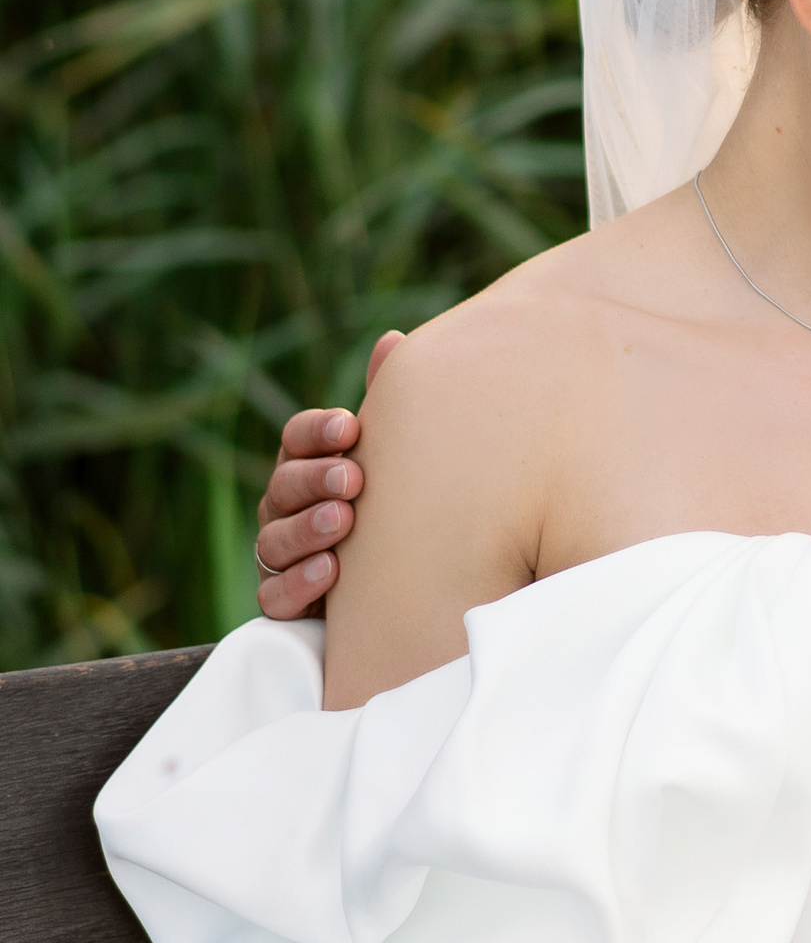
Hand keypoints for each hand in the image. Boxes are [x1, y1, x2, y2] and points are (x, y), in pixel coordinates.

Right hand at [254, 329, 400, 615]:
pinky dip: (298, 584)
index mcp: (309, 464)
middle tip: (352, 477)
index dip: (317, 432)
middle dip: (315, 479)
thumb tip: (393, 340)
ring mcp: (280, 555)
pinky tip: (330, 573)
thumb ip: (390, 405)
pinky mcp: (284, 603)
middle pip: (283, 486)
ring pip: (273, 540)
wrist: (405, 584)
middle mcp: (286, 507)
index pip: (296, 439)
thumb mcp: (396, 456)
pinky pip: (274, 596)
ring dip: (308, 529)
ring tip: (344, 522)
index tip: (350, 427)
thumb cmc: (395, 505)